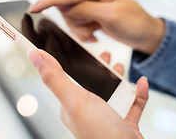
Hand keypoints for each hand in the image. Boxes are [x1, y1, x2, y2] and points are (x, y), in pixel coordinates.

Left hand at [28, 49, 148, 138]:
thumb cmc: (100, 133)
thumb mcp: (74, 100)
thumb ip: (56, 78)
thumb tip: (34, 55)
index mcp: (72, 105)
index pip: (67, 78)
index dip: (71, 62)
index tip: (76, 46)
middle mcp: (89, 111)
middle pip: (92, 83)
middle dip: (99, 68)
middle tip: (105, 55)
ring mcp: (108, 118)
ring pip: (113, 91)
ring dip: (117, 78)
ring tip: (121, 65)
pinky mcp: (126, 123)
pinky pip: (132, 104)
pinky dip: (138, 92)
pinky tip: (141, 83)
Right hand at [29, 0, 163, 53]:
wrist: (146, 34)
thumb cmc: (134, 23)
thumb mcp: (110, 16)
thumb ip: (85, 9)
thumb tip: (62, 6)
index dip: (50, 1)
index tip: (33, 8)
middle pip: (67, 7)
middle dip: (77, 23)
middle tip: (94, 30)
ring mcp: (91, 2)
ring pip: (71, 17)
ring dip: (81, 30)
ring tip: (98, 32)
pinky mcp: (91, 12)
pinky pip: (77, 23)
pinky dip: (84, 32)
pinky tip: (98, 33)